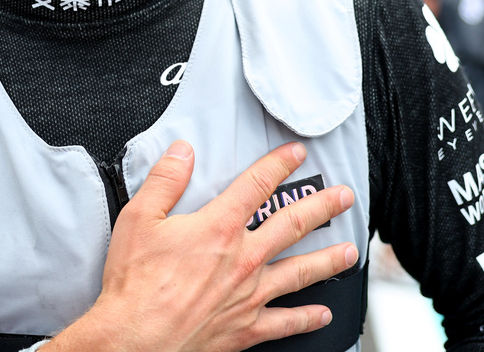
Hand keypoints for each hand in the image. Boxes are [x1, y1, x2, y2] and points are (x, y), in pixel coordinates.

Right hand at [45, 141, 357, 351]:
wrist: (135, 337)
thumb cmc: (134, 282)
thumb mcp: (139, 218)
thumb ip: (165, 180)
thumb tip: (182, 151)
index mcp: (218, 227)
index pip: (256, 185)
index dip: (279, 164)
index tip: (297, 153)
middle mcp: (242, 259)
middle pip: (292, 225)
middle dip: (322, 207)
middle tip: (344, 197)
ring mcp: (249, 295)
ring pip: (300, 272)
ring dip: (328, 260)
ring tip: (349, 252)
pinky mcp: (246, 328)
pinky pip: (286, 322)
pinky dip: (308, 318)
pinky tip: (323, 314)